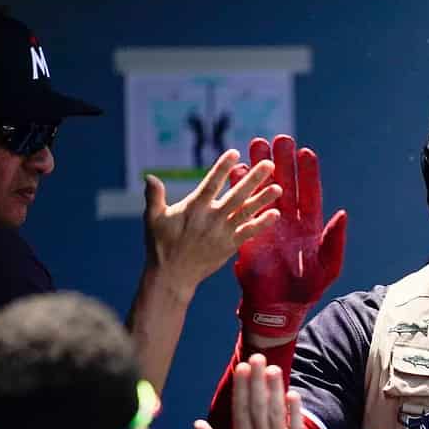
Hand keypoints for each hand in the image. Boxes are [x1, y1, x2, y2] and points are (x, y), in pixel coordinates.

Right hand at [143, 150, 281, 297]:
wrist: (172, 275)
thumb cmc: (160, 245)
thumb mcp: (154, 218)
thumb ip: (154, 196)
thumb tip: (150, 176)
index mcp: (193, 207)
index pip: (211, 182)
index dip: (223, 167)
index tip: (235, 152)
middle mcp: (211, 218)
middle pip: (236, 194)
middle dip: (253, 179)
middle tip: (269, 164)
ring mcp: (222, 232)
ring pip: (246, 212)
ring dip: (263, 199)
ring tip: (279, 187)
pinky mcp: (229, 246)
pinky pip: (249, 233)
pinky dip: (262, 224)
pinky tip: (276, 214)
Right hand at [194, 353, 304, 428]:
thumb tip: (197, 423)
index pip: (241, 410)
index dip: (242, 388)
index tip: (243, 367)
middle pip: (258, 407)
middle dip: (257, 382)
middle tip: (258, 357)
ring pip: (276, 414)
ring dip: (275, 390)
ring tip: (274, 369)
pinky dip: (295, 412)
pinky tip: (293, 394)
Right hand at [232, 135, 346, 339]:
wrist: (278, 308)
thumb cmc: (307, 289)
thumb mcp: (328, 266)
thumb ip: (335, 240)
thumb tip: (342, 213)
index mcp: (310, 226)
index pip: (310, 194)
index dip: (308, 173)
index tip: (305, 152)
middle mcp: (289, 221)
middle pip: (286, 185)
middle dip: (282, 162)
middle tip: (278, 139)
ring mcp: (268, 225)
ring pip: (264, 191)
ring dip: (259, 169)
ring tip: (254, 144)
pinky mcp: (248, 233)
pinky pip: (244, 208)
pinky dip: (239, 190)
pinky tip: (233, 171)